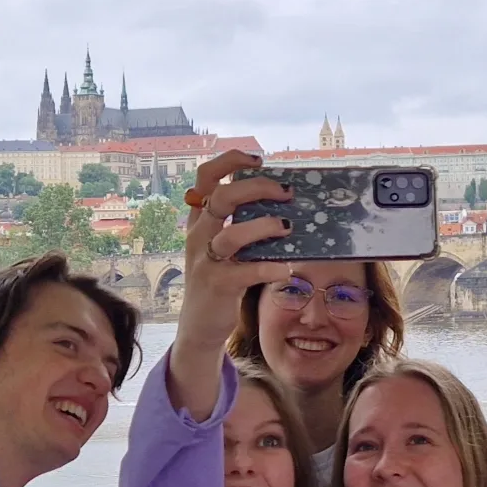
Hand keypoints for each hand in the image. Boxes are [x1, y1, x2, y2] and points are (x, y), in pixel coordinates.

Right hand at [169, 150, 291, 421]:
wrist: (199, 326)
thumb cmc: (220, 280)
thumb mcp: (221, 248)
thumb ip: (240, 224)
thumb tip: (283, 202)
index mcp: (200, 221)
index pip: (205, 178)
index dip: (230, 162)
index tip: (258, 159)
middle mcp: (199, 236)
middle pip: (221, 198)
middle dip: (256, 189)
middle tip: (286, 192)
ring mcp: (205, 261)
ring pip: (231, 234)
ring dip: (263, 227)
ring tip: (287, 226)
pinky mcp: (217, 285)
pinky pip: (246, 271)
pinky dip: (269, 267)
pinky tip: (287, 269)